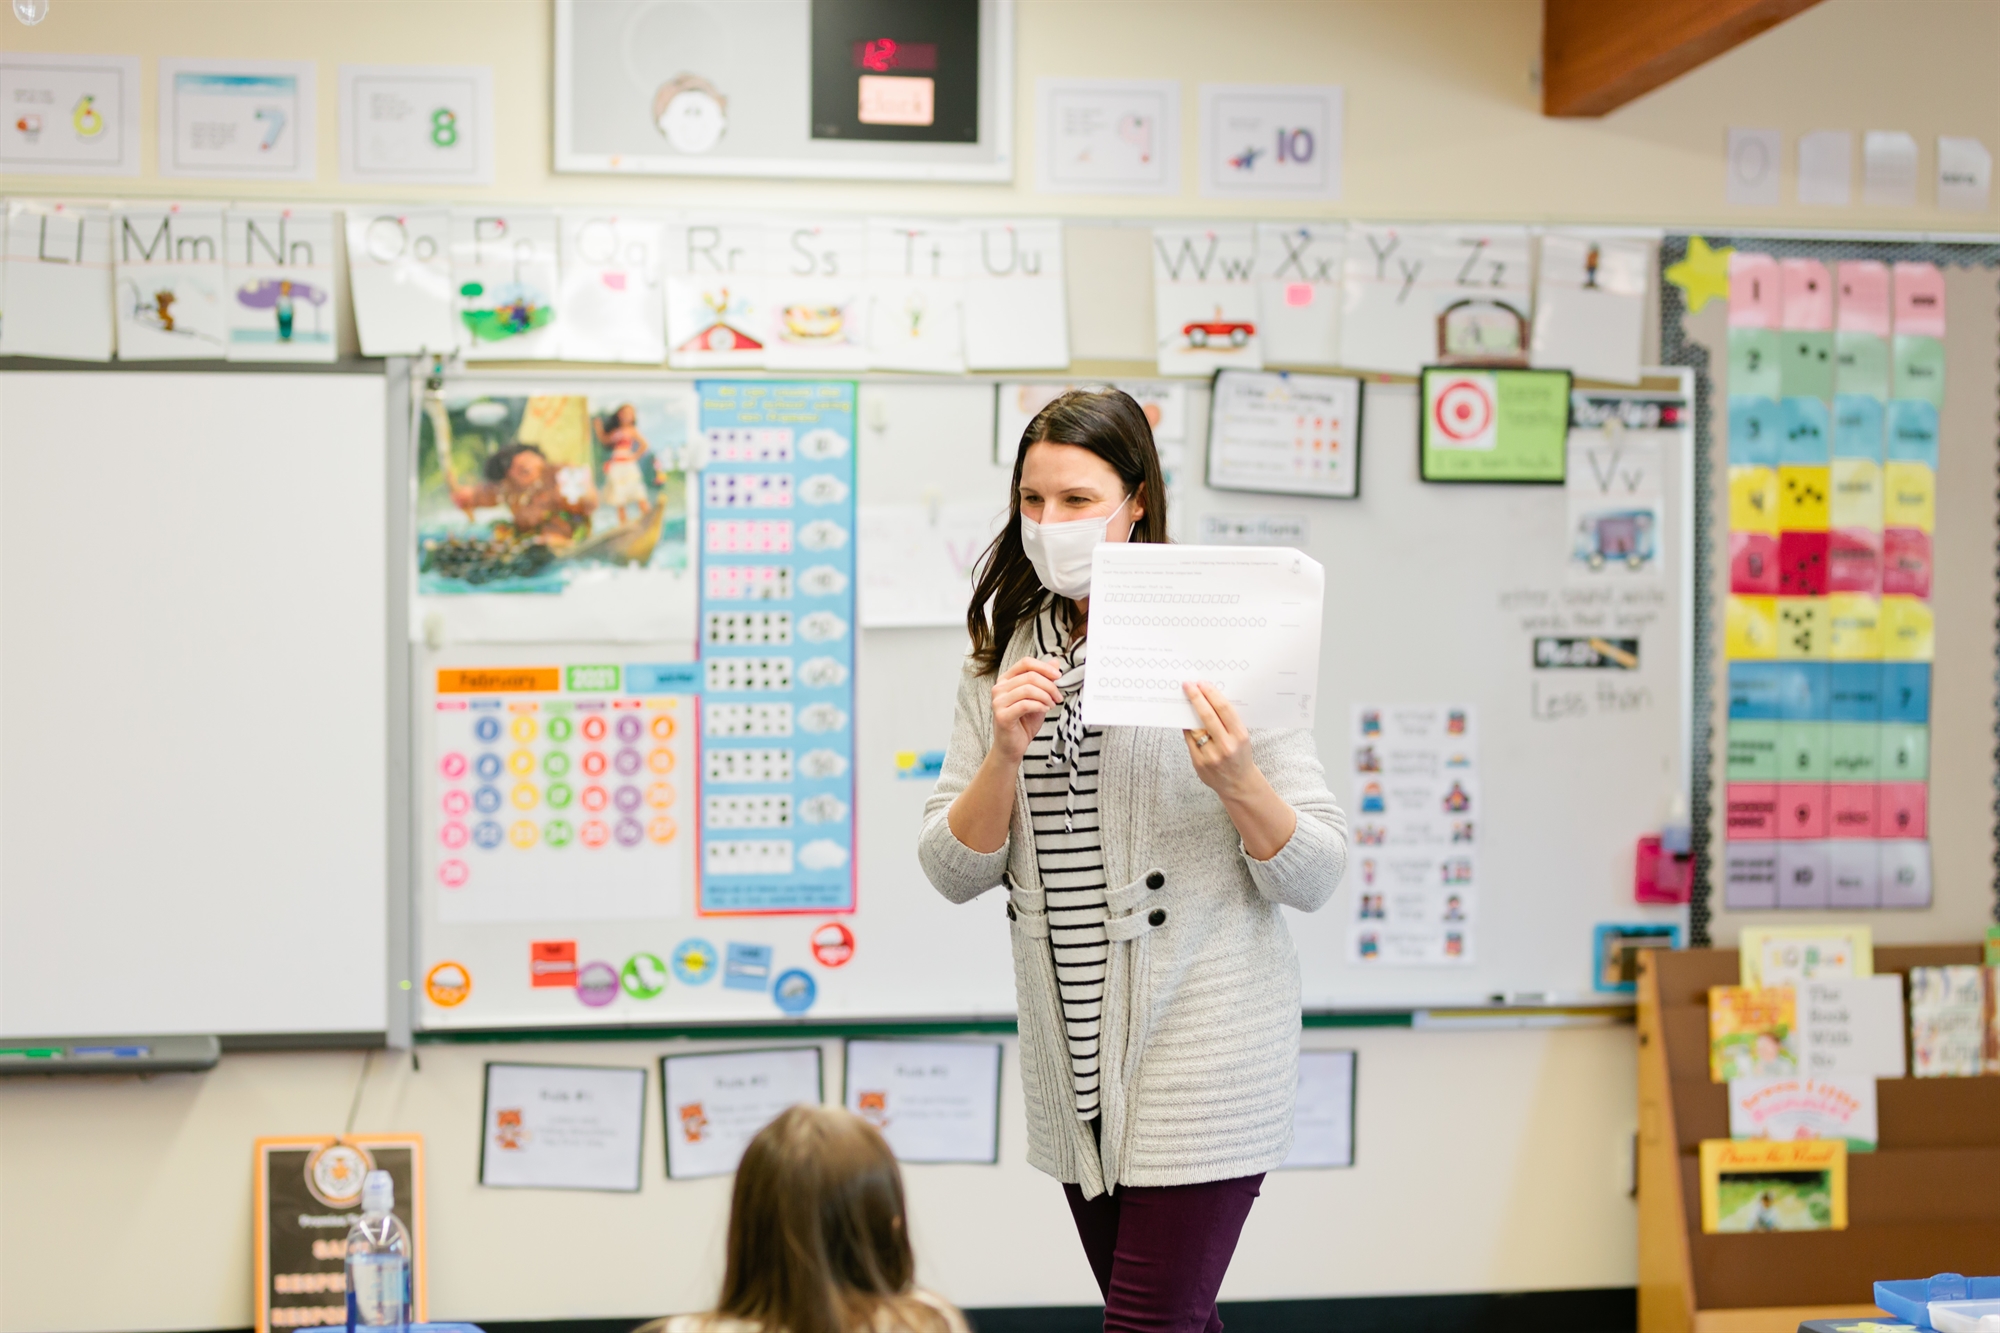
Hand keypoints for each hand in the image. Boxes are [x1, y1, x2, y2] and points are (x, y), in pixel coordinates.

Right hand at [990, 658, 1062, 764]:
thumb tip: (1055, 662)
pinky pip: (1025, 704)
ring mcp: (998, 702)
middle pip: (1029, 676)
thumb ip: (1044, 680)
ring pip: (1028, 689)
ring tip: (1051, 705)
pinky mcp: (1002, 715)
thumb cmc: (1024, 722)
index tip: (1058, 676)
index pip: (1025, 663)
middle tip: (1058, 697)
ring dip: (1045, 696)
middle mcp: (999, 688)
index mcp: (1006, 680)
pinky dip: (1039, 706)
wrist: (1013, 746)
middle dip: (1049, 685)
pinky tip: (1045, 710)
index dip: (1044, 667)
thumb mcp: (1039, 698)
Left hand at [1182, 681, 1259, 798]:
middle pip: (1207, 716)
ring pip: (1195, 728)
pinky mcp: (1199, 763)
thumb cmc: (1240, 756)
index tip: (1202, 683)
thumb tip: (1207, 699)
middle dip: (1196, 698)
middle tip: (1188, 685)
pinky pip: (1190, 740)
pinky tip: (1185, 720)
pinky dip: (1188, 729)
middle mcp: (1226, 746)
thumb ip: (1227, 722)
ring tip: (1185, 701)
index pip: (1224, 709)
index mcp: (1240, 736)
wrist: (1239, 784)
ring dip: (1189, 712)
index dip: (1211, 694)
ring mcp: (1211, 756)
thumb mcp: (1241, 737)